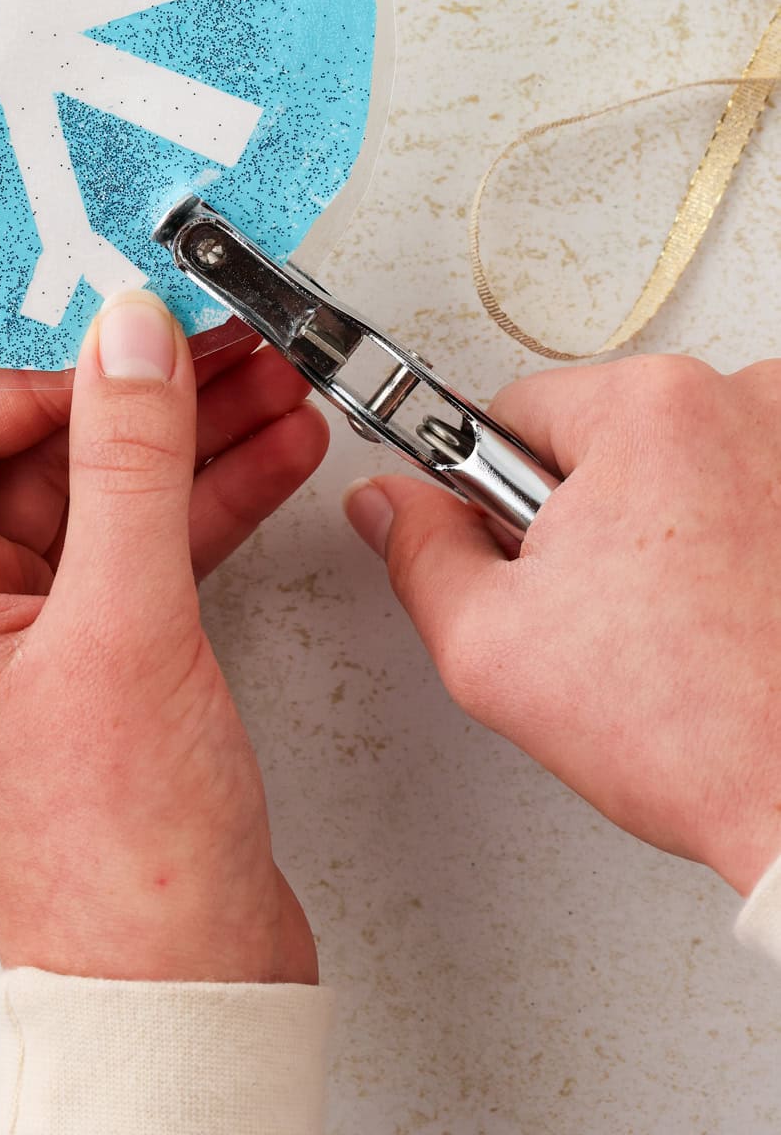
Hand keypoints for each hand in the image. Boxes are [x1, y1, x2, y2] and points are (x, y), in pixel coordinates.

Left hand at [0, 292, 328, 982]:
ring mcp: (23, 644)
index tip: (134, 358)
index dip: (40, 381)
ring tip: (275, 388)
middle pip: (29, 453)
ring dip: (186, 440)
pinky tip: (273, 458)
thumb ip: (128, 459)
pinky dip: (203, 503)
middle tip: (227, 348)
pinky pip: (139, 551)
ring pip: (98, 497)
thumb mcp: (126, 623)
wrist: (183, 995)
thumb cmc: (122, 857)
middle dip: (136, 396)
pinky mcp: (93, 667)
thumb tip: (125, 331)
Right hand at [344, 354, 780, 894]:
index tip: (540, 565)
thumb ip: (420, 555)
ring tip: (685, 620)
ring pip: (685, 463)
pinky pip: (753, 488)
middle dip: (593, 515)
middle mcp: (743, 399)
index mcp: (648, 407)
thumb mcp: (493, 651)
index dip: (502, 503)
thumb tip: (390, 507)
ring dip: (673, 523)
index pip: (517, 416)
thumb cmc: (699, 736)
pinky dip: (743, 539)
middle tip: (616, 611)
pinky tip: (738, 611)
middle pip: (608, 437)